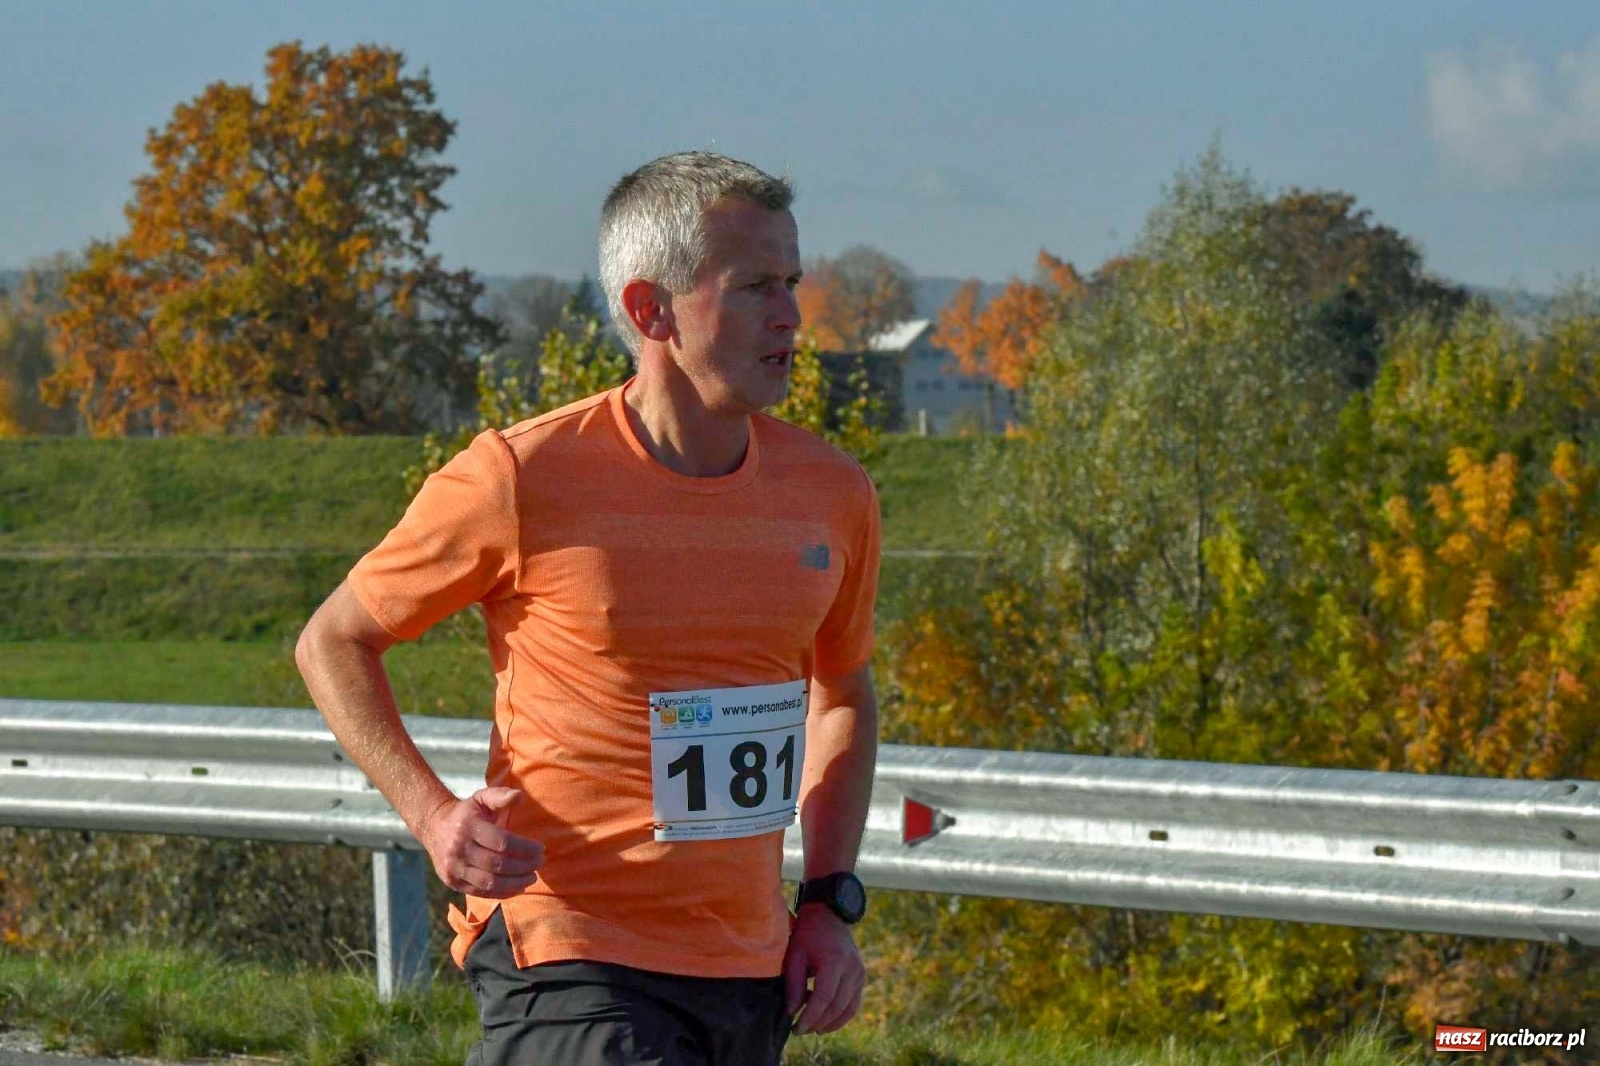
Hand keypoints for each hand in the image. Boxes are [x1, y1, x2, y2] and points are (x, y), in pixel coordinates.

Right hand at [417, 787, 543, 896]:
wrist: (433, 827)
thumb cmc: (466, 813)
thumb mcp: (481, 798)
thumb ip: (500, 796)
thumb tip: (519, 796)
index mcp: (468, 827)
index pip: (502, 842)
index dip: (524, 849)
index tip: (541, 849)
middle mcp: (458, 849)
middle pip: (497, 865)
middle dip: (523, 867)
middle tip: (540, 863)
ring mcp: (454, 868)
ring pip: (489, 882)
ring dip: (515, 883)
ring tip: (532, 878)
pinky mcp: (452, 883)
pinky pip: (481, 892)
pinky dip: (502, 893)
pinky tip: (517, 888)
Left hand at [783, 903, 865, 1035]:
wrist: (829, 915)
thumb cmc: (808, 934)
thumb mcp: (795, 955)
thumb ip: (794, 984)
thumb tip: (792, 1012)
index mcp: (834, 961)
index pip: (823, 999)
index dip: (809, 1017)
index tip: (796, 1029)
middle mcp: (851, 968)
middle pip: (836, 1006)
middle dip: (817, 1023)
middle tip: (800, 1031)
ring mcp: (859, 973)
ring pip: (848, 1009)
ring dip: (830, 1023)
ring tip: (812, 1028)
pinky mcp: (861, 976)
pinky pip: (853, 1004)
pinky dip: (841, 1016)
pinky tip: (826, 1022)